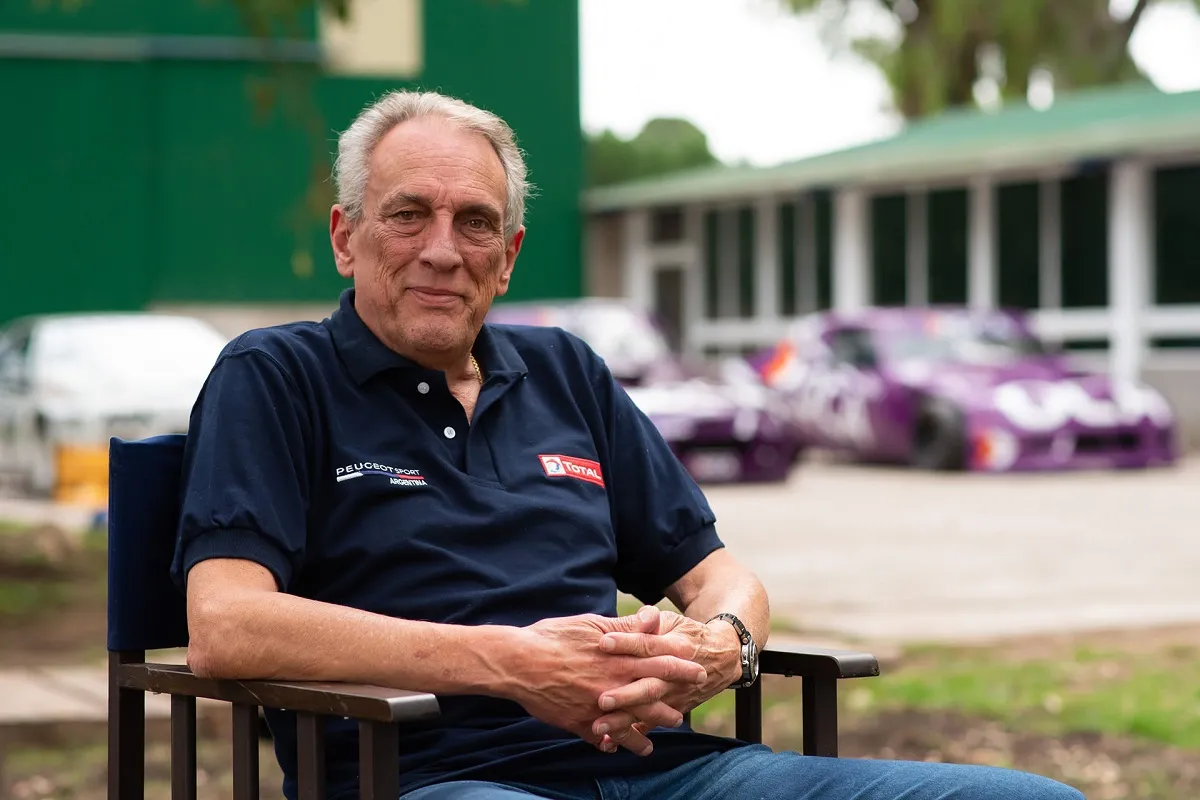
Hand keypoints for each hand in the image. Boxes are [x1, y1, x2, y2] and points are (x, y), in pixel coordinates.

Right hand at [507, 609, 707, 756]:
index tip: (697, 665)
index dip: (681, 664)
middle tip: (688, 706)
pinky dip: (614, 743)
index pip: (660, 660)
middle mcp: (615, 684)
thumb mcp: (592, 624)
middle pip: (654, 694)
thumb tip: (653, 617)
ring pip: (634, 721)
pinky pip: (603, 737)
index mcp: (619, 657)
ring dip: (651, 727)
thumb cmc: (554, 637)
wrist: (519, 662)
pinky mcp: (580, 723)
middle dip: (675, 699)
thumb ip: (625, 626)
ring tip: (665, 730)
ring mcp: (599, 707)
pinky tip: (621, 747)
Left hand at [590, 607, 741, 748]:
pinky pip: (649, 726)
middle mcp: (676, 677)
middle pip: (650, 686)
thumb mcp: (673, 621)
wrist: (721, 659)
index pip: (649, 645)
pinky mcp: (670, 711)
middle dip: (626, 695)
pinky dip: (630, 737)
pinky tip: (608, 742)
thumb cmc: (686, 635)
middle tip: (601, 699)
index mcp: (676, 648)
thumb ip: (653, 619)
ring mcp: (673, 697)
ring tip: (598, 727)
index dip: (627, 643)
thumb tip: (645, 615)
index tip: (603, 642)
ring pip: (648, 711)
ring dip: (624, 721)